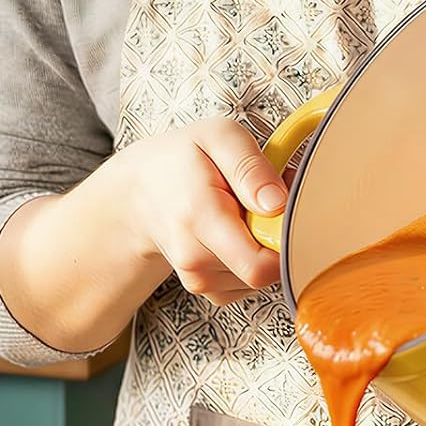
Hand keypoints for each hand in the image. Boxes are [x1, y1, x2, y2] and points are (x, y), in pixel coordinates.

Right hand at [118, 117, 287, 306]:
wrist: (140, 193)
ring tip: (245, 210)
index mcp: (200, 219)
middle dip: (277, 235)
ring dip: (264, 244)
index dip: (285, 238)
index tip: (284, 204)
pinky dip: (252, 255)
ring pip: (261, 276)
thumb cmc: (180, 161)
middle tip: (266, 199)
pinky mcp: (208, 288)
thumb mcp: (218, 137)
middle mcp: (195, 259)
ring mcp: (200, 279)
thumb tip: (278, 203)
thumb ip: (251, 167)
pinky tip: (238, 229)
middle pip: (267, 271)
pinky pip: (250, 280)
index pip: (261, 265)